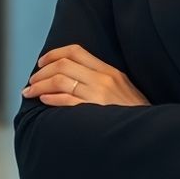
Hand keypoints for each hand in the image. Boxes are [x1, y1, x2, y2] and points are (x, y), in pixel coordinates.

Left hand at [22, 44, 147, 106]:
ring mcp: (99, 95)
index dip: (54, 53)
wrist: (149, 127)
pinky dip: (52, 99)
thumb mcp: (121, 86)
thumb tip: (72, 75)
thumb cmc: (133, 111)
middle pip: (64, 65)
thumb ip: (100, 77)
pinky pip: (68, 101)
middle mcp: (103, 79)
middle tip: (31, 81)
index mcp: (109, 70)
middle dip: (41, 72)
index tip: (42, 62)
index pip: (76, 51)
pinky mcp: (95, 111)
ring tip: (30, 92)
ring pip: (61, 82)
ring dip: (40, 86)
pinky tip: (43, 101)